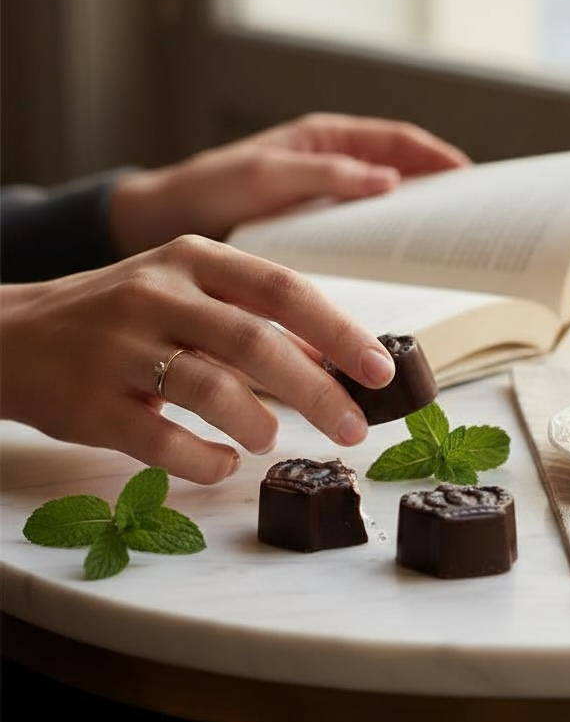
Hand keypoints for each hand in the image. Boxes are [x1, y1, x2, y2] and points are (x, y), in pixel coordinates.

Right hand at [0, 235, 397, 483]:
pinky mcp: (90, 403)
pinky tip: (221, 462)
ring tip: (269, 440)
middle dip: (317, 391)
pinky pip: (161, 440)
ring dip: (258, 423)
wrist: (14, 334)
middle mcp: (158, 295)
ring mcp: (120, 348)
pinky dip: (204, 459)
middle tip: (353, 427)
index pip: (283, 290)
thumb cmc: (124, 313)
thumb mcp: (188, 291)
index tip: (380, 369)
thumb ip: (255, 317)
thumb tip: (334, 356)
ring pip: (211, 389)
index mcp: (194, 259)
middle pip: (256, 343)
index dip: (339, 331)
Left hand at [109, 112, 469, 256]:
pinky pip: (361, 235)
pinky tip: (396, 269)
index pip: (397, 140)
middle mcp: (333, 166)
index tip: (469, 177)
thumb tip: (389, 180)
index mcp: (327, 138)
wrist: (165, 221)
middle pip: (401, 173)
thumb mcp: (267, 173)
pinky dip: (383, 246)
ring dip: (412, 222)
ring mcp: (326, 200)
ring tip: (443, 247)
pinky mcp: (315, 232)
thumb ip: (324, 174)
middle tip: (469, 218)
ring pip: (384, 206)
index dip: (436, 156)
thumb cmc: (211, 186)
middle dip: (436, 190)